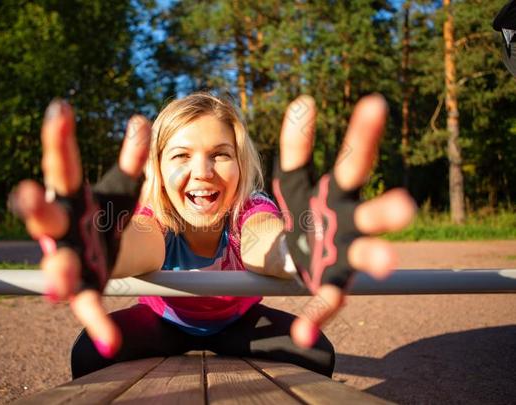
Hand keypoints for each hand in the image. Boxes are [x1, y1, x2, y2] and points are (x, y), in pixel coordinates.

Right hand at [10, 100, 150, 356]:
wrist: (102, 253)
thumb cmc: (104, 215)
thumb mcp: (122, 189)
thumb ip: (132, 161)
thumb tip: (141, 121)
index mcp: (71, 197)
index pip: (64, 166)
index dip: (60, 140)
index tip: (60, 108)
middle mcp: (62, 228)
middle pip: (44, 216)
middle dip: (35, 208)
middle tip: (28, 194)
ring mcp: (69, 260)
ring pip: (58, 265)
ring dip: (59, 271)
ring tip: (62, 276)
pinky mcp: (84, 289)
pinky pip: (88, 306)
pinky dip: (97, 323)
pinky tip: (110, 342)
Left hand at [273, 95, 415, 347]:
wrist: (299, 248)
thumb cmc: (306, 208)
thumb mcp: (294, 178)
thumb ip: (297, 145)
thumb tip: (302, 103)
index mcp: (342, 194)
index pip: (354, 161)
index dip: (363, 135)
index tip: (374, 103)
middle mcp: (353, 224)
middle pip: (374, 215)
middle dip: (389, 212)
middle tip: (405, 205)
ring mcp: (344, 256)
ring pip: (364, 258)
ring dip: (376, 259)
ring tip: (386, 262)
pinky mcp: (328, 283)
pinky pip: (325, 301)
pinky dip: (317, 317)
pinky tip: (303, 334)